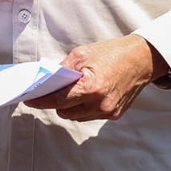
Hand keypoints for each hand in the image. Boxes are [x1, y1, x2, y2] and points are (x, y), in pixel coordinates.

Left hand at [27, 34, 168, 121]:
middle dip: (56, 102)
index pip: (58, 101)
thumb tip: (46, 80)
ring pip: (76, 117)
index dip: (41, 101)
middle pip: (65, 112)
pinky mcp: (114, 115)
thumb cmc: (112, 54)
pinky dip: (83, 107)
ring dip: (69, 107)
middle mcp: (100, 104)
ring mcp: (108, 112)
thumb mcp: (82, 54)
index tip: (29, 101)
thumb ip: (62, 69)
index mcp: (92, 88)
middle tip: (53, 90)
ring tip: (73, 91)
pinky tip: (86, 94)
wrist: (141, 60)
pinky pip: (89, 116)